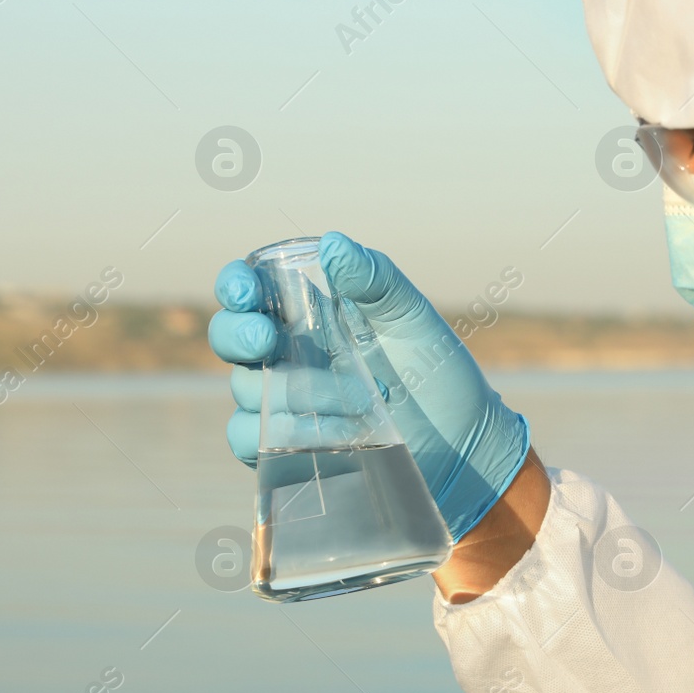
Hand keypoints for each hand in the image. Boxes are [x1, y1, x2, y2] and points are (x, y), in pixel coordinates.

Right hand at [208, 232, 530, 538]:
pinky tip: (331, 435)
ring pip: (247, 391)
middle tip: (266, 341)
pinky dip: (280, 435)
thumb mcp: (412, 321)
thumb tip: (332, 243)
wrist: (462, 448)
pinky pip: (252, 440)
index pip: (251, 290)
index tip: (245, 292)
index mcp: (310, 315)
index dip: (236, 286)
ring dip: (288, 392)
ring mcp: (285, 403)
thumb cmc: (438, 374)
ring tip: (356, 400)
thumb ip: (376, 280)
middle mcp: (289, 355)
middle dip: (237, 335)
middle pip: (231, 337)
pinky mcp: (289, 449)